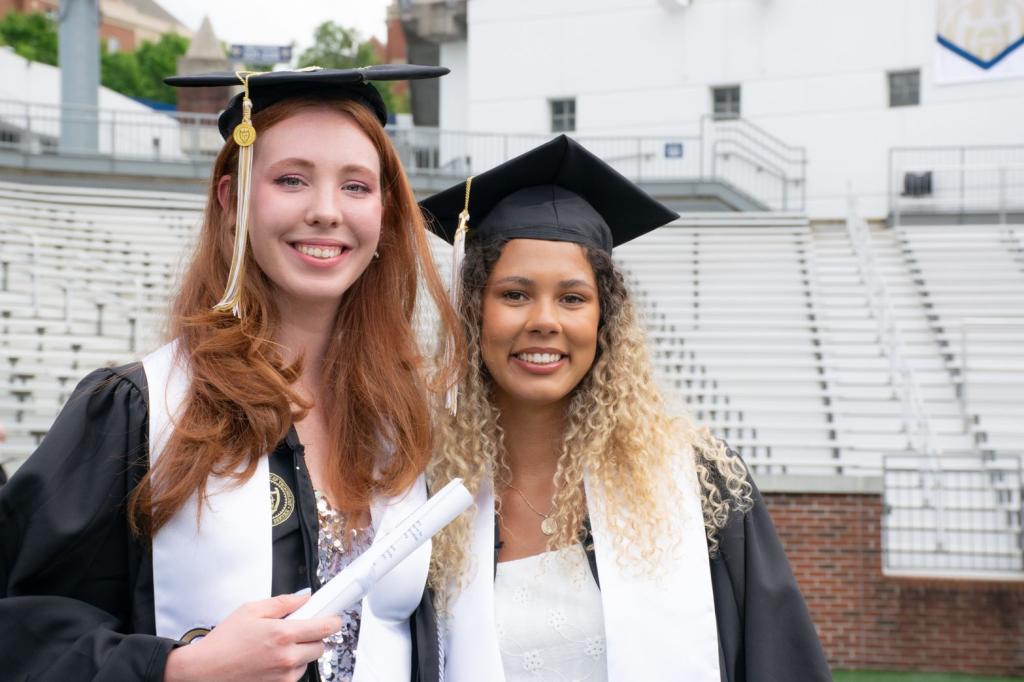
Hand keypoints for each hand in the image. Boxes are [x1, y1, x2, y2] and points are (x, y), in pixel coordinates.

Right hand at [164, 592, 340, 681]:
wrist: (204, 671)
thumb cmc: (223, 641)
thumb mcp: (251, 610)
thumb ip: (283, 602)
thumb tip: (304, 597)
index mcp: (283, 634)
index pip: (325, 627)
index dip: (332, 619)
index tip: (333, 616)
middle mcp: (287, 658)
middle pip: (321, 646)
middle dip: (313, 636)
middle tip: (298, 630)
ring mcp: (283, 676)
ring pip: (308, 661)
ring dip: (301, 653)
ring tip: (278, 646)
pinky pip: (296, 675)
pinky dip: (290, 667)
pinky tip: (272, 659)